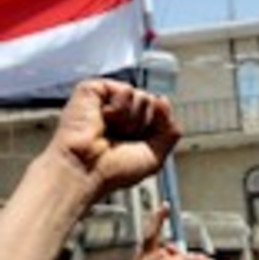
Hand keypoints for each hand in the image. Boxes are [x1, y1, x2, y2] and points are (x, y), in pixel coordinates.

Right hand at [48, 79, 180, 198]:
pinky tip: (105, 118)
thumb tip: (162, 98)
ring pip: (142, 97)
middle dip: (144, 125)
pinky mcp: (94, 90)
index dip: (157, 129)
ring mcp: (108, 100)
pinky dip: (121, 109)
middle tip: (122, 138)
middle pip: (153, 104)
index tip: (139, 144)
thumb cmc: (115, 169)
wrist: (87, 168)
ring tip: (112, 130)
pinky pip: (126, 90)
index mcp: (135, 127)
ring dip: (132, 120)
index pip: (160, 115)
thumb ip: (170, 130)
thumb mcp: (155, 156)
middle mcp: (122, 112)